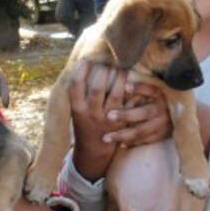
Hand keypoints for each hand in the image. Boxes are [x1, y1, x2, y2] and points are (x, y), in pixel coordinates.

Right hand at [70, 62, 127, 179]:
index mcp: (77, 108)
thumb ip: (79, 92)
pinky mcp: (120, 123)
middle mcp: (91, 113)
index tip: (87, 59)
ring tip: (123, 67)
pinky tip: (134, 80)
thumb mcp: (77, 109)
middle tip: (108, 60)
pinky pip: (128, 104)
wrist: (93, 151)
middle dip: (103, 71)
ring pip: (116, 95)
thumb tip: (84, 64)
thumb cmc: (84, 123)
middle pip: (97, 88)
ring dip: (120, 78)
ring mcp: (106, 118)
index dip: (81, 70)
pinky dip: (131, 92)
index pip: (76, 85)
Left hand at [102, 80, 171, 146]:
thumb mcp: (155, 92)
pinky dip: (133, 143)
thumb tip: (120, 80)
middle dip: (126, 115)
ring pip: (142, 131)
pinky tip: (121, 144)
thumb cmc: (159, 100)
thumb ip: (141, 89)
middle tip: (108, 116)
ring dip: (124, 135)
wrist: (180, 115)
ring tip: (107, 137)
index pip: (150, 90)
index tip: (126, 86)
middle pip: (144, 113)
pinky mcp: (162, 136)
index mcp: (159, 95)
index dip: (140, 88)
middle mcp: (162, 109)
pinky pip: (145, 140)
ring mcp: (162, 124)